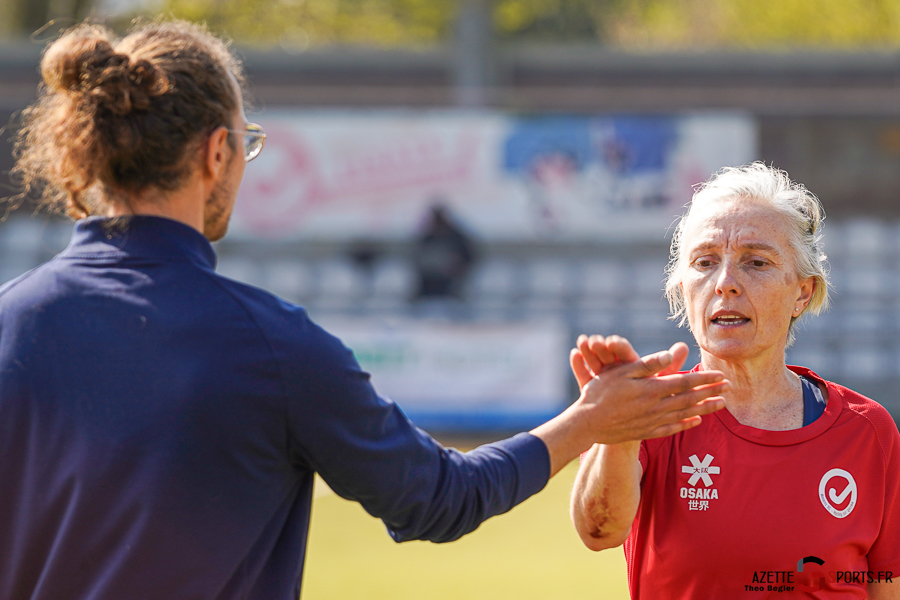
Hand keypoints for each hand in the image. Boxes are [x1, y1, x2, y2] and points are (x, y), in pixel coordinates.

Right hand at [532, 334, 727, 474]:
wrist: (586, 423)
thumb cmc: (600, 392)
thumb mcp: (621, 372)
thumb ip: (648, 364)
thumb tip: (671, 354)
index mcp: (651, 389)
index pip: (685, 382)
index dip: (704, 379)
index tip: (721, 375)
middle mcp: (655, 407)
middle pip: (690, 399)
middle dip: (711, 392)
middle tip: (729, 387)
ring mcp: (652, 421)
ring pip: (685, 415)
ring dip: (705, 408)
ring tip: (721, 404)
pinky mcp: (645, 432)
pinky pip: (672, 428)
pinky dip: (687, 424)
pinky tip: (697, 422)